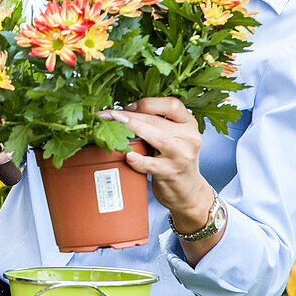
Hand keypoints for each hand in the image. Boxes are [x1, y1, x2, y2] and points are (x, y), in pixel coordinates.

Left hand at [98, 97, 214, 231]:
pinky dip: (139, 160)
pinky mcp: (171, 173)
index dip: (147, 103)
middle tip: (106, 115)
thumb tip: (123, 111)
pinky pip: (152, 165)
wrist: (188, 191)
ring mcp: (181, 156)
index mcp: (188, 123)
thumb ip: (156, 123)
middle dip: (128, 116)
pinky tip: (127, 156)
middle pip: (157, 120)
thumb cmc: (173, 159)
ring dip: (133, 129)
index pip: (172, 104)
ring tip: (114, 127)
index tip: (128, 106)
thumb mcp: (173, 137)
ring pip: (157, 137)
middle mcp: (189, 137)